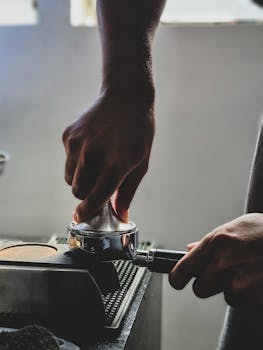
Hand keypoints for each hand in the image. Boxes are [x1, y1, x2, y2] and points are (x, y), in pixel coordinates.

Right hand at [62, 90, 153, 221]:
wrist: (126, 97)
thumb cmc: (138, 132)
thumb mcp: (141, 163)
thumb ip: (127, 192)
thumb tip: (120, 215)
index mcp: (115, 165)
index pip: (94, 199)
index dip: (88, 212)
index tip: (83, 217)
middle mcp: (92, 155)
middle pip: (78, 192)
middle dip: (87, 194)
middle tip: (98, 185)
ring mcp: (78, 144)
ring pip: (70, 178)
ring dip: (80, 179)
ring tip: (96, 164)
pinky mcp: (68, 135)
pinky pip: (67, 161)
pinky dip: (76, 161)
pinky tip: (91, 147)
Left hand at [169, 213, 262, 306]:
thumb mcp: (235, 228)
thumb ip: (210, 241)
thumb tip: (189, 249)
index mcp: (216, 242)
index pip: (182, 270)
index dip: (178, 278)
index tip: (178, 281)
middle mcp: (223, 264)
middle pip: (200, 288)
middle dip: (209, 283)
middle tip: (224, 272)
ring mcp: (239, 282)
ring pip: (224, 295)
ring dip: (233, 288)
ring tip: (248, 270)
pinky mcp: (253, 297)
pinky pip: (242, 301)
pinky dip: (248, 294)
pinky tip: (258, 278)